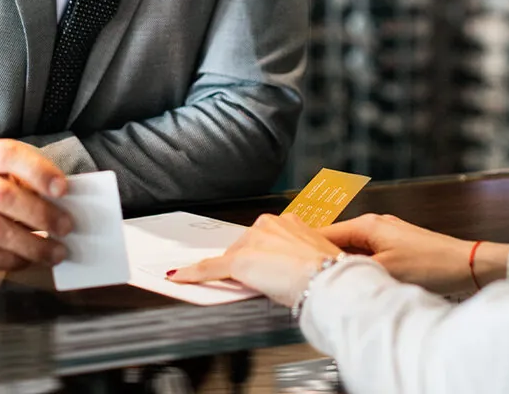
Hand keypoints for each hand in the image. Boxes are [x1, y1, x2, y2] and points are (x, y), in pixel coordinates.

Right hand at [0, 138, 73, 269]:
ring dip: (32, 245)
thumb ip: (28, 180)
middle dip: (40, 214)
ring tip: (57, 252)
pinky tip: (29, 259)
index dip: (37, 172)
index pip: (7, 155)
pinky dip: (12, 260)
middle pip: (1, 196)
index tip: (63, 190)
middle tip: (66, 227)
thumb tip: (64, 203)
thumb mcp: (0, 171)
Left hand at [168, 214, 342, 305]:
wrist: (327, 280)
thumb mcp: (315, 257)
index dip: (263, 258)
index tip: (265, 267)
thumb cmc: (328, 272)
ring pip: (232, 259)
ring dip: (236, 273)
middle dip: (250, 265)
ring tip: (261, 288)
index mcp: (289, 221)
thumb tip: (293, 268)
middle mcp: (268, 224)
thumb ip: (298, 257)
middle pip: (244, 248)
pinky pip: (210, 268)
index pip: (263, 239)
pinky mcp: (238, 262)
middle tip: (268, 282)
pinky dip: (193, 273)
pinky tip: (180, 277)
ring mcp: (252, 243)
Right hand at [320, 214, 507, 293]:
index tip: (287, 257)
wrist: (467, 265)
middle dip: (321, 257)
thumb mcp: (384, 271)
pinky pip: (367, 255)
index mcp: (367, 225)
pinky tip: (355, 281)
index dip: (305, 246)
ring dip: (341, 264)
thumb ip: (353, 272)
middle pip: (336, 241)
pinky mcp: (396, 247)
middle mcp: (374, 225)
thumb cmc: (431, 264)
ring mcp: (386, 235)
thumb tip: (326, 278)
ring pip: (352, 250)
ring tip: (326, 280)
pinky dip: (358, 266)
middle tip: (302, 273)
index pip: (324, 233)